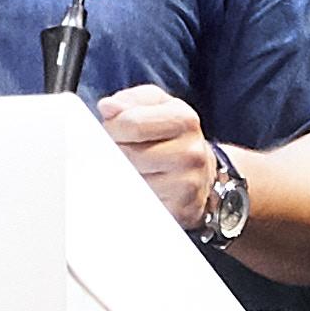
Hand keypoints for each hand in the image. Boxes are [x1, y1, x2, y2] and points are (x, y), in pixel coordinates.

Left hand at [97, 85, 216, 228]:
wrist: (201, 170)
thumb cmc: (171, 134)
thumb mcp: (155, 106)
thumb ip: (129, 101)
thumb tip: (108, 107)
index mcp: (184, 119)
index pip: (133, 124)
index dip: (113, 128)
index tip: (112, 131)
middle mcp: (191, 152)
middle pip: (129, 154)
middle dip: (114, 152)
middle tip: (119, 150)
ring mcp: (188, 183)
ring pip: (132, 180)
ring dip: (123, 174)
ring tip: (132, 167)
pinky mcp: (180, 209)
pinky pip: (141, 202)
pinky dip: (134, 194)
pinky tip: (141, 185)